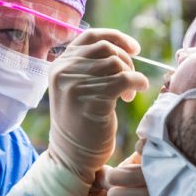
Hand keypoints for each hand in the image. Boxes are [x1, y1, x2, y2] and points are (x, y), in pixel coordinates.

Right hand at [0, 29, 148, 195]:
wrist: (72, 158)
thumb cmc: (81, 125)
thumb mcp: (77, 89)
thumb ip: (89, 67)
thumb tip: (120, 48)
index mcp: (59, 65)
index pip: (90, 36)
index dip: (115, 38)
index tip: (134, 48)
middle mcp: (63, 71)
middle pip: (106, 49)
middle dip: (126, 60)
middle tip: (132, 80)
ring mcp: (75, 85)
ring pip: (116, 63)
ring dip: (131, 75)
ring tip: (130, 93)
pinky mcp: (91, 99)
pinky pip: (123, 79)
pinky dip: (136, 82)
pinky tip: (136, 93)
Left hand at [65, 153, 161, 195]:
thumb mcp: (90, 183)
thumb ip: (102, 172)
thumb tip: (109, 171)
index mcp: (137, 169)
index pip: (153, 154)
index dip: (150, 148)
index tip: (138, 145)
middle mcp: (150, 187)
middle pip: (156, 175)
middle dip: (133, 174)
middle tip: (110, 178)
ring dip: (132, 194)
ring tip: (110, 195)